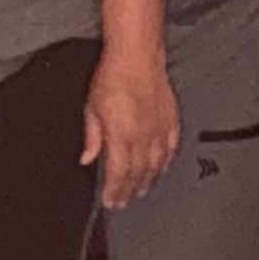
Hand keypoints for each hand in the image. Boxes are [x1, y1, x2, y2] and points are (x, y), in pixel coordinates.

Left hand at [83, 45, 181, 209]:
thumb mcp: (91, 108)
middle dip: (130, 190)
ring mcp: (159, 128)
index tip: (111, 201)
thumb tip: (87, 158)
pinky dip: (166, 161)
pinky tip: (162, 168)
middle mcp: (143, 135)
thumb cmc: (112, 78)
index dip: (115, 190)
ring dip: (148, 180)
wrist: (136, 58)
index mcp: (122, 134)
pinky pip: (171, 147)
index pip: (119, 172)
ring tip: (142, 190)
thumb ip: (92, 137)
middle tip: (125, 201)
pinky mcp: (171, 120)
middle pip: (138, 172)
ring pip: (156, 163)